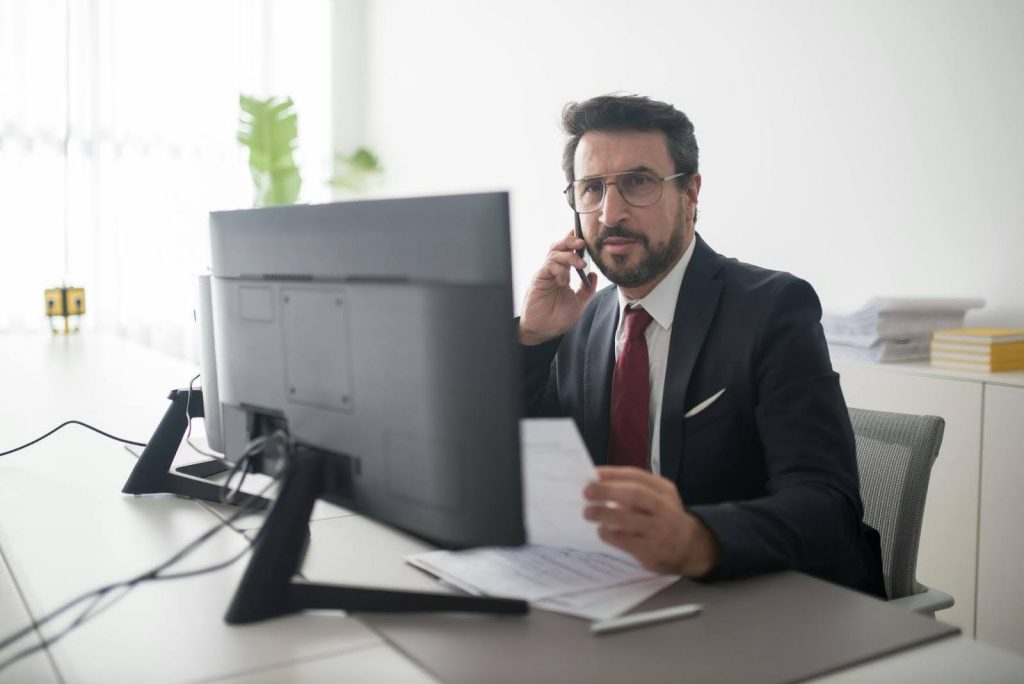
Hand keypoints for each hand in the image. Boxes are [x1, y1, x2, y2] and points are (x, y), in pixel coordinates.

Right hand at [518, 231, 596, 345]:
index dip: (573, 241)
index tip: (584, 235)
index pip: (567, 252)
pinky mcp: (539, 279)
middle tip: (582, 243)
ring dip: (569, 256)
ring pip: (554, 253)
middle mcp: (553, 271)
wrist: (544, 331)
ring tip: (580, 265)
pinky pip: (549, 266)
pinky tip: (564, 281)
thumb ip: (587, 289)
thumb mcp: (579, 303)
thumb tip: (594, 275)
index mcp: (562, 274)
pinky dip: (559, 270)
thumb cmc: (558, 318)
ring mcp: (545, 274)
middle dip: (570, 241)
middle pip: (559, 247)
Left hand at [583, 466, 720, 576]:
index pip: (636, 476)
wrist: (691, 548)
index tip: (592, 474)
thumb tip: (598, 483)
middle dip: (608, 491)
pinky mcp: (652, 551)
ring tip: (588, 512)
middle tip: (587, 491)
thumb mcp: (658, 498)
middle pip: (635, 495)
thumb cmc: (665, 518)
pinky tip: (602, 531)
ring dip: (604, 514)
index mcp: (664, 490)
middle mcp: (664, 508)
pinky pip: (626, 541)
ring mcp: (659, 530)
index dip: (613, 474)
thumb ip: (634, 490)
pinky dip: (610, 534)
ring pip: (628, 519)